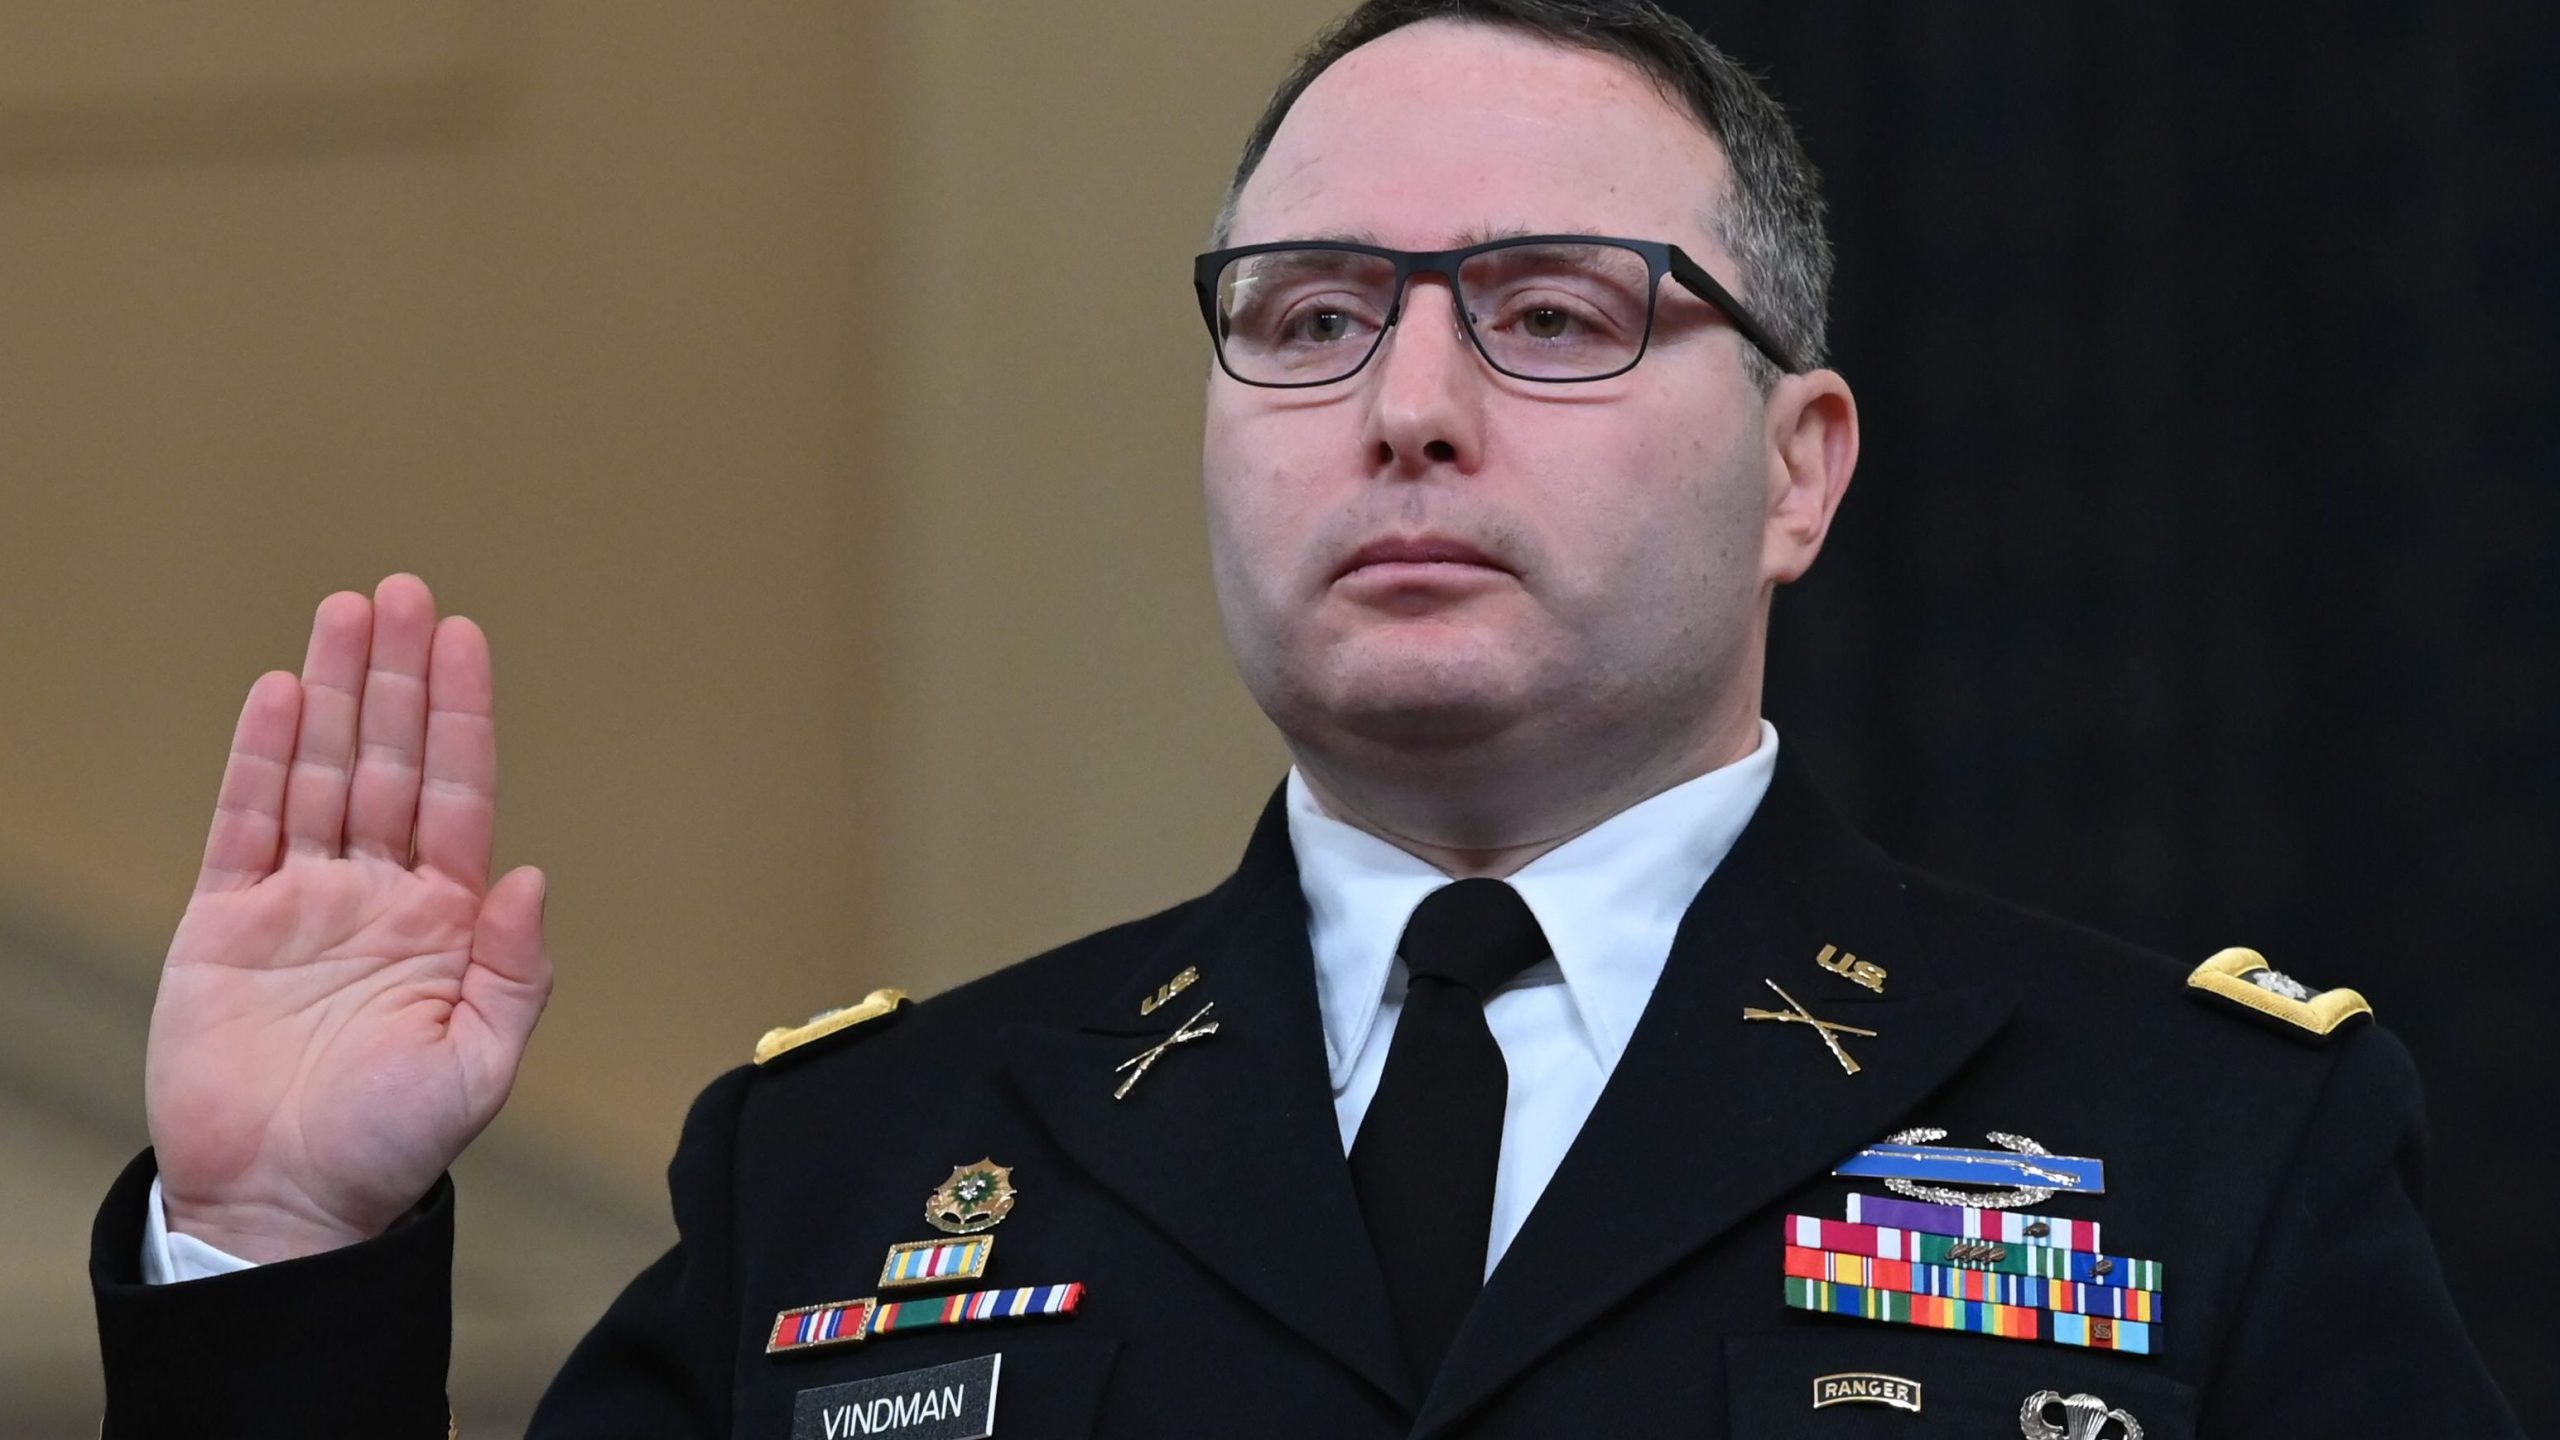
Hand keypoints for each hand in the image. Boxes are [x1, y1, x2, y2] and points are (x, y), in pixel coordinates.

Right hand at [146, 575, 551, 1261]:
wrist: (284, 1207)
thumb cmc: (390, 1145)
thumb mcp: (480, 1066)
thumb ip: (515, 970)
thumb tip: (534, 875)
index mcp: (446, 921)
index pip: (460, 792)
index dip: (463, 714)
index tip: (464, 638)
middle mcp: (376, 893)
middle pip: (392, 760)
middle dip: (397, 675)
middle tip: (401, 589)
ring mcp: (300, 900)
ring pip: (322, 772)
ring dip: (335, 692)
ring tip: (344, 610)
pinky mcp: (226, 922)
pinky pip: (246, 822)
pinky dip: (262, 758)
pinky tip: (281, 695)